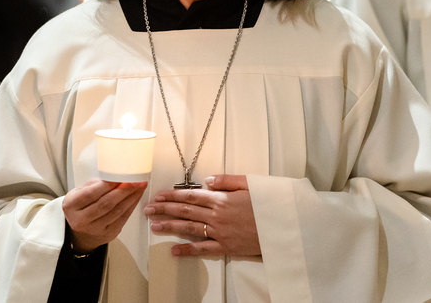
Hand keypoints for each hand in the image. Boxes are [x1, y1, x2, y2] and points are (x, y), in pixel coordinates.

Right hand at [63, 178, 147, 253]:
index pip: (91, 194)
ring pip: (117, 211)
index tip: (120, 176)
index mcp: (71, 206)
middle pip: (106, 204)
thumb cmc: (82, 206)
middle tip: (135, 180)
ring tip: (139, 186)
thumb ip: (95, 184)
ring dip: (131, 197)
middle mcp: (81, 220)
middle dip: (123, 190)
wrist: (81, 231)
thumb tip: (115, 175)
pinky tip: (136, 196)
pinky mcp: (108, 234)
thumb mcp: (80, 192)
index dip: (108, 184)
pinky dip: (131, 205)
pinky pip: (123, 218)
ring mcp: (95, 229)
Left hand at [143, 174, 259, 256]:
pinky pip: (203, 249)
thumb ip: (227, 180)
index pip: (191, 195)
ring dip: (170, 226)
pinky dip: (187, 250)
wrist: (282, 226)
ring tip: (153, 225)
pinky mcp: (226, 247)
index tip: (158, 194)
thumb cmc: (268, 204)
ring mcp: (220, 232)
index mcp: (222, 199)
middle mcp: (217, 216)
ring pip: (189, 228)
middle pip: (185, 211)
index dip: (172, 195)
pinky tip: (173, 250)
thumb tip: (207, 180)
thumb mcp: (250, 184)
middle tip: (148, 209)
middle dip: (164, 209)